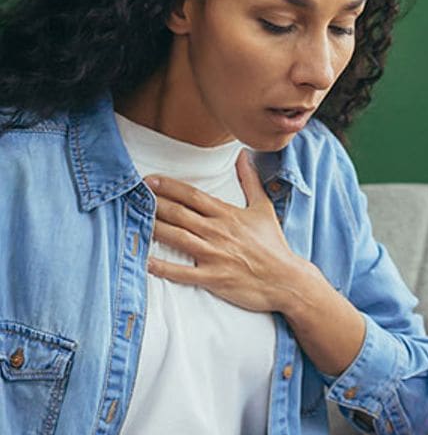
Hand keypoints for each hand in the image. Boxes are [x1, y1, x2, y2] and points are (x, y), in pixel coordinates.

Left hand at [146, 151, 304, 312]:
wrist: (286, 279)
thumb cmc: (274, 244)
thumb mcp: (264, 208)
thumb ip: (250, 181)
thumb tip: (244, 155)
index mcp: (228, 215)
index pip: (193, 196)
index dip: (169, 187)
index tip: (150, 180)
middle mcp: (218, 232)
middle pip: (179, 214)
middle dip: (155, 203)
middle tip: (134, 195)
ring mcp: (214, 255)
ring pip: (177, 238)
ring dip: (154, 228)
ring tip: (134, 221)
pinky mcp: (213, 278)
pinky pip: (182, 272)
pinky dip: (162, 267)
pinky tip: (145, 262)